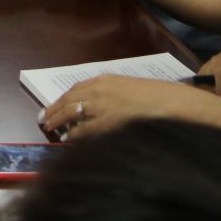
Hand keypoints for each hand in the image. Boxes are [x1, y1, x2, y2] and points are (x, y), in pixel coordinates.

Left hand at [38, 74, 212, 139]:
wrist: (177, 106)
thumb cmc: (162, 98)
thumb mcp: (133, 88)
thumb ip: (114, 94)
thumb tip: (101, 106)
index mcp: (107, 80)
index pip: (76, 89)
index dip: (63, 98)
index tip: (54, 104)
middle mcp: (99, 91)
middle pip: (68, 100)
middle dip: (53, 110)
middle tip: (44, 118)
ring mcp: (101, 108)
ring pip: (71, 115)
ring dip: (58, 122)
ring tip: (50, 129)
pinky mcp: (105, 125)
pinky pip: (83, 132)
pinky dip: (74, 136)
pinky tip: (69, 140)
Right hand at [199, 40, 220, 101]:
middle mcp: (216, 59)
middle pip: (206, 77)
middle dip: (211, 93)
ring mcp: (209, 63)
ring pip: (200, 80)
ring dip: (206, 93)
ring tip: (217, 106)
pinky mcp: (205, 68)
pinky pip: (199, 80)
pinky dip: (203, 91)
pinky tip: (212, 101)